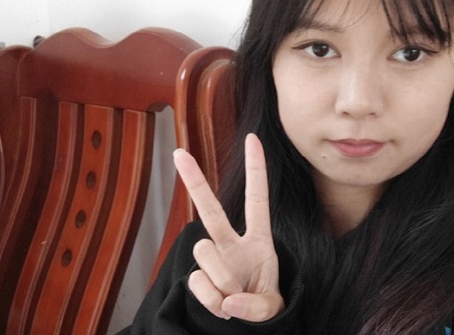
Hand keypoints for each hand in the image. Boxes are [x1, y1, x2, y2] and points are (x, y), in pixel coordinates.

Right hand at [173, 133, 283, 321]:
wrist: (248, 329)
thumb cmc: (264, 308)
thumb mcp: (274, 307)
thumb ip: (257, 307)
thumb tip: (230, 302)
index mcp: (259, 241)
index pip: (257, 199)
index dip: (255, 169)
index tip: (251, 138)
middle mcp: (232, 245)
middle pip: (211, 209)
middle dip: (195, 181)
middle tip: (179, 153)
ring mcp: (213, 261)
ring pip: (205, 251)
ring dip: (222, 278)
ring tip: (234, 299)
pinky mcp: (199, 279)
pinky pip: (198, 282)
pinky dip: (211, 299)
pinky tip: (222, 308)